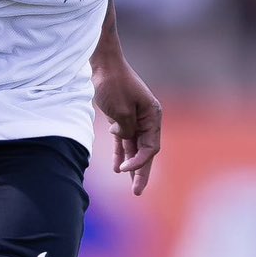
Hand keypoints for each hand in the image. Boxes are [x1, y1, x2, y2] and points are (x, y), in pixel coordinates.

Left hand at [93, 59, 161, 196]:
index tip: (123, 170)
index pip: (150, 147)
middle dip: (141, 172)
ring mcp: (134, 119)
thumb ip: (126, 129)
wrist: (103, 64)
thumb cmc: (114, 83)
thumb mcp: (121, 110)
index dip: (138, 161)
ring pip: (134, 147)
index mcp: (153, 115)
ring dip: (131, 165)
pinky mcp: (121, 118)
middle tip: (137, 192)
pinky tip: (117, 167)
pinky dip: (120, 153)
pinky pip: (123, 140)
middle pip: (146, 151)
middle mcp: (147, 119)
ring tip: (131, 185)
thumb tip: (125, 139)